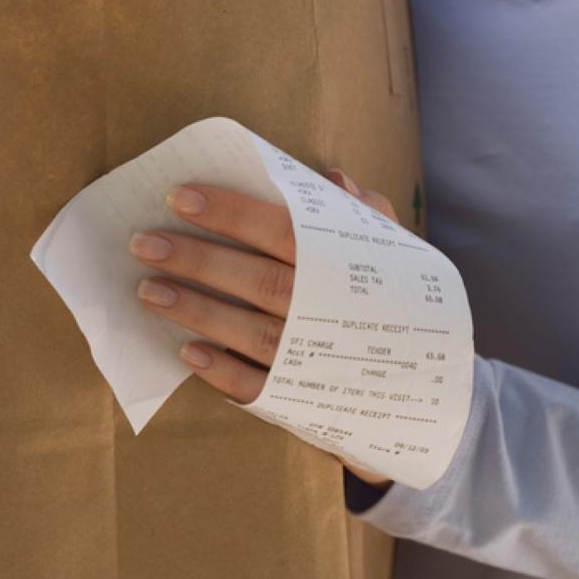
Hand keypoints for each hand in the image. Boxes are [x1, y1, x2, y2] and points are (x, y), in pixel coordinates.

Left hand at [128, 169, 395, 486]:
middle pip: (257, 281)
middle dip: (198, 261)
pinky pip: (260, 388)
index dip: (230, 213)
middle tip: (143, 243)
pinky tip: (187, 353)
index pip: (281, 229)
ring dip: (197, 312)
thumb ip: (366, 214)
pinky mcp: (305, 400)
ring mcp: (317, 360)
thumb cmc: (403, 306)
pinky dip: (223, 372)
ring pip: (251, 333)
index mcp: (346, 267)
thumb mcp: (398, 253)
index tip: (178, 197)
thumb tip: (331, 179)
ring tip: (147, 292)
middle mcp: (330, 312)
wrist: (436, 390)